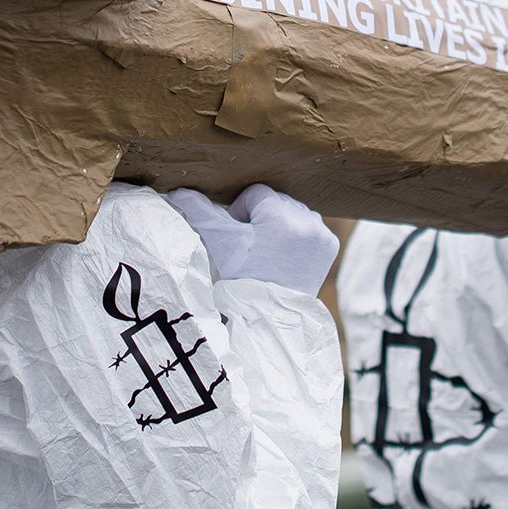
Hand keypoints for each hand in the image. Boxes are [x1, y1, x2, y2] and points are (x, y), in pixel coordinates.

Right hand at [164, 184, 340, 295]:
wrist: (269, 318)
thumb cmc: (241, 279)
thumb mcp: (218, 243)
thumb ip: (198, 211)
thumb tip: (177, 190)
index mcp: (282, 215)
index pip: (254, 193)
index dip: (239, 214)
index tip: (237, 238)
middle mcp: (308, 220)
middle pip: (275, 201)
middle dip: (260, 218)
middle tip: (250, 247)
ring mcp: (322, 234)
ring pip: (293, 213)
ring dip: (279, 226)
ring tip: (267, 252)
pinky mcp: (329, 246)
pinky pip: (309, 228)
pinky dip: (297, 237)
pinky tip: (284, 256)